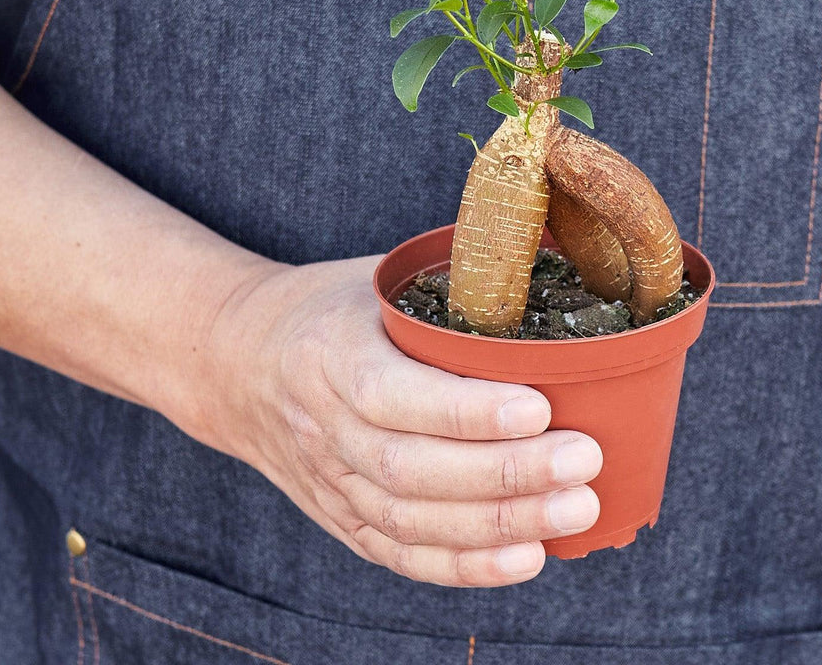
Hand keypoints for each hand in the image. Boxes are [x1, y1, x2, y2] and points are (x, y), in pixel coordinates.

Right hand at [197, 255, 602, 586]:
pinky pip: (402, 554)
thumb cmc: (329, 308)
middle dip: (506, 474)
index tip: (540, 408)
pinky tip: (528, 556)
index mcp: (332, 355)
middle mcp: (326, 426)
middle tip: (583, 459)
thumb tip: (553, 256)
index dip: (468, 412)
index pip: (396, 396)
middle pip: (412, 470)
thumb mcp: (377, 278)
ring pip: (412, 521)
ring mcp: (330, 481)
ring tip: (576, 507)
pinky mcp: (342, 517)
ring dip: (500, 525)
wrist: (238, 362)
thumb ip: (449, 280)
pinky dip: (466, 566)